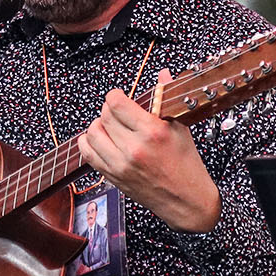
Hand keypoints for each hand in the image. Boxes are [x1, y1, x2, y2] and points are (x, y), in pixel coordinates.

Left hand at [76, 72, 220, 232]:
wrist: (187, 201)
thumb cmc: (187, 165)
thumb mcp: (181, 129)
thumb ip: (166, 100)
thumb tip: (163, 74)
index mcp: (152, 132)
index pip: (117, 103)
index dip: (115, 96)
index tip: (120, 97)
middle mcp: (134, 148)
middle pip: (104, 116)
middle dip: (109, 110)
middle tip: (118, 112)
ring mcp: (121, 164)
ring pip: (92, 133)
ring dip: (98, 126)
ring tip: (109, 127)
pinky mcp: (113, 177)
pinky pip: (87, 154)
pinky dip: (89, 143)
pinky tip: (100, 140)